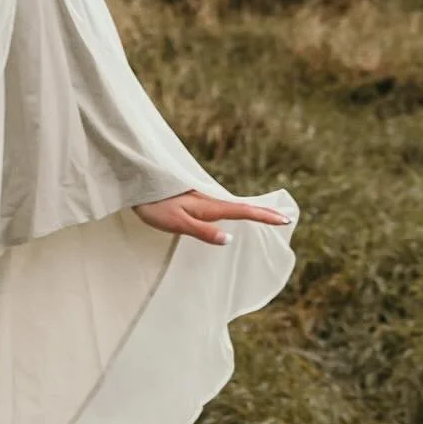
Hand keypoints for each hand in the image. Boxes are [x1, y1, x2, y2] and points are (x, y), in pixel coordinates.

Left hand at [133, 190, 290, 245]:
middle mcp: (209, 200)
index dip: (264, 216)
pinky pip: (222, 205)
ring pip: (233, 204)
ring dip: (253, 208)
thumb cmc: (154, 206)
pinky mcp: (193, 199)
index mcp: (209, 206)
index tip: (285, 219)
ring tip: (267, 214)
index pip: (243, 212)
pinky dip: (237, 208)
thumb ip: (203, 231)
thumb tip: (229, 239)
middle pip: (243, 206)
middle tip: (286, 216)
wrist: (135, 184)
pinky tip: (234, 211)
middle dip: (264, 211)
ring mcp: (201, 198)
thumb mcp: (177, 223)